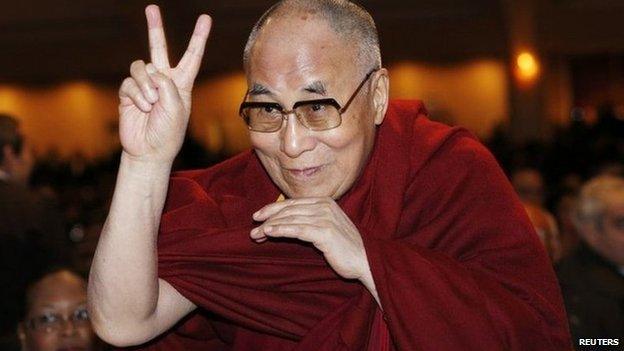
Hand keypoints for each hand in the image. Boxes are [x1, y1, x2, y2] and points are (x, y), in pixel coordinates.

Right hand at [118, 5, 211, 163]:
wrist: (148, 150)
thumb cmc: (168, 132)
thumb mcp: (177, 107)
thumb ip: (167, 84)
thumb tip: (151, 72)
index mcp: (182, 83)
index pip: (192, 56)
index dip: (198, 38)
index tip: (205, 18)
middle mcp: (164, 80)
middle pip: (159, 48)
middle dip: (155, 28)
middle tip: (151, 8)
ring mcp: (145, 85)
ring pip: (141, 67)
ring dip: (146, 86)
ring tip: (150, 104)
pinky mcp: (129, 92)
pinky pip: (129, 82)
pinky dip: (136, 94)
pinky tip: (141, 107)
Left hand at [250, 198, 370, 280]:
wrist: (366, 260)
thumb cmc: (344, 247)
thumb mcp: (326, 228)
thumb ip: (309, 221)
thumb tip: (284, 222)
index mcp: (325, 202)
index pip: (293, 203)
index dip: (273, 208)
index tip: (258, 216)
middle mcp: (325, 206)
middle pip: (289, 209)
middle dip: (268, 217)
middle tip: (253, 226)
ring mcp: (325, 218)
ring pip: (290, 218)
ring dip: (270, 226)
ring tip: (256, 234)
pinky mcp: (325, 232)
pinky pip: (297, 229)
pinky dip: (281, 230)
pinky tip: (269, 232)